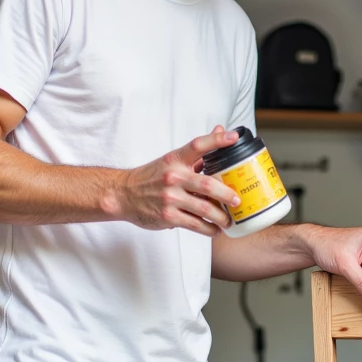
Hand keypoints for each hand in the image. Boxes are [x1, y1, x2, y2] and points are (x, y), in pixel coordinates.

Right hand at [113, 125, 240, 235]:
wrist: (123, 194)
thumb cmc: (152, 177)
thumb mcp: (171, 160)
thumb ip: (198, 151)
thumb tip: (221, 131)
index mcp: (175, 159)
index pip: (198, 145)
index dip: (217, 140)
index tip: (234, 137)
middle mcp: (173, 177)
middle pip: (207, 185)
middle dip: (227, 195)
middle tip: (238, 201)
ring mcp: (170, 198)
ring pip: (204, 209)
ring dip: (221, 217)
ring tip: (229, 221)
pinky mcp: (168, 216)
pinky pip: (195, 225)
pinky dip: (208, 229)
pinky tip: (215, 230)